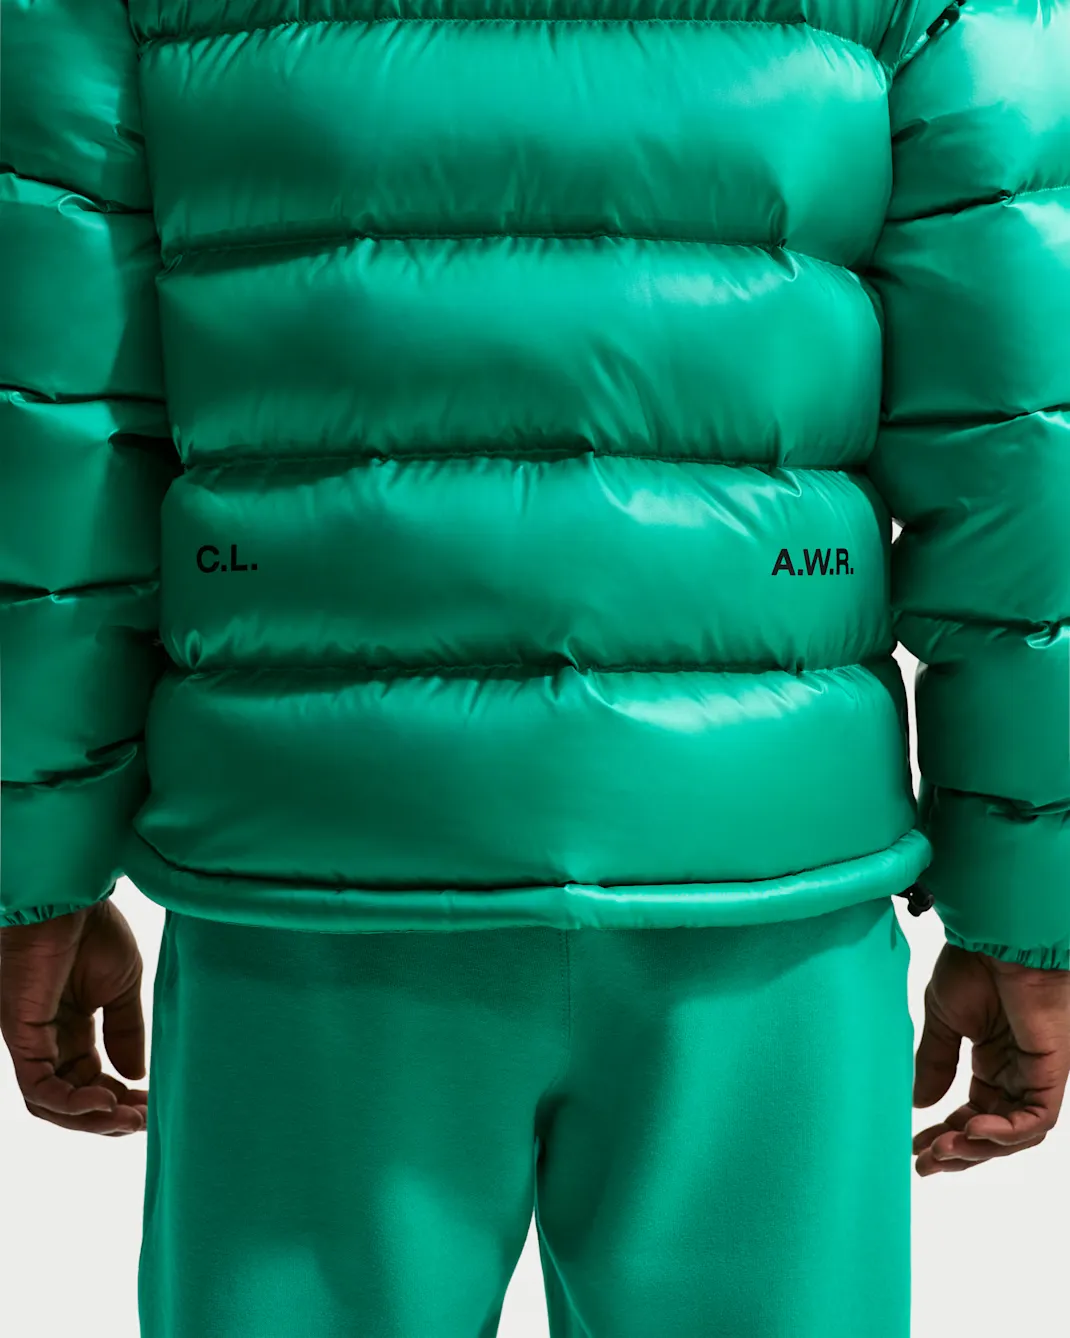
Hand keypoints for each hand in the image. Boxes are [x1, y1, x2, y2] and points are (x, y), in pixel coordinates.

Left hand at [0, 902, 146, 1133]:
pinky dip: (70, 1104)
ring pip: (51, 1104)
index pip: (91, 1080)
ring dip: (90, 1120)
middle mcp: (48, 1041)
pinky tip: (104, 1102)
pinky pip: (38, 1088)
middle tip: (145, 1122)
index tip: (154, 1107)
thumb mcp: (122, 988)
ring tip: (129, 1119)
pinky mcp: (21, 1037)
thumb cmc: (95, 931)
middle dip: (108, 1118)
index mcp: (72, 1028)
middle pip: (71, 1100)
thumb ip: (126, 1031)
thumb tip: (135, 1075)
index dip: (121, 1100)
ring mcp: (31, 1041)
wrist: (73, 900)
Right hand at [913, 944, 1069, 1174]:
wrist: (998, 938)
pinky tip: (972, 1130)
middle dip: (959, 1153)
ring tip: (943, 1151)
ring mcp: (1035, 1076)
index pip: (972, 1114)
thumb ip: (933, 1062)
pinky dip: (1006, 1132)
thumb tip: (919, 1104)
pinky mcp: (1051, 1073)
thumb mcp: (941, 1020)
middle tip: (925, 1163)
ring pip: (1015, 1134)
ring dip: (979, 1149)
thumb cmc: (973, 966)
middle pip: (993, 1133)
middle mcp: (1016, 1074)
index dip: (945, 1136)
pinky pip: (1036, 1120)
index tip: (915, 1149)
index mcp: (992, 1062)